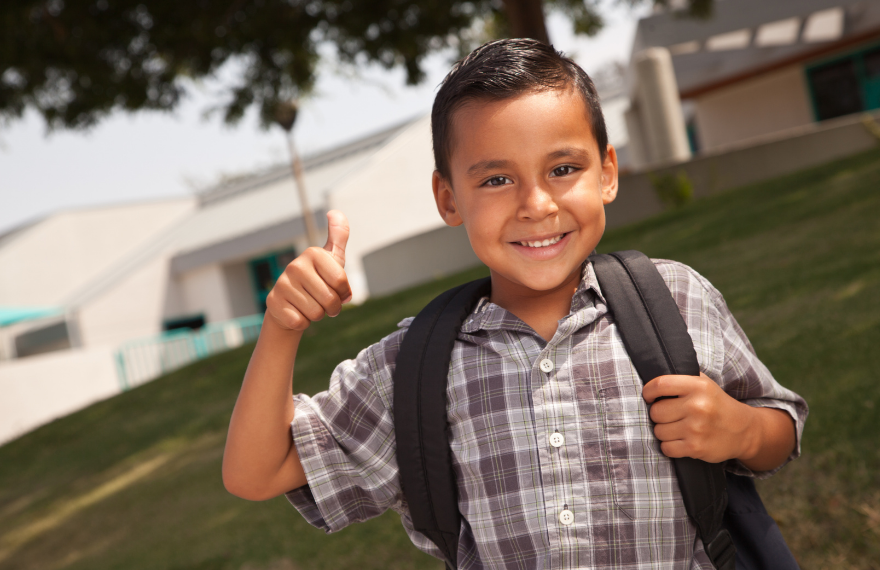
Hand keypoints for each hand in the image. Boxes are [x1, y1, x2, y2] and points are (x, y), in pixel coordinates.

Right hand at [265, 210, 351, 330]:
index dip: (344, 294)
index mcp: (313, 253)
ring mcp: (281, 283)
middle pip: (330, 300)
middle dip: (332, 308)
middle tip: (325, 303)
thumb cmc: (317, 280)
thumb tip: (335, 212)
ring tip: (310, 305)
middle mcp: (295, 265)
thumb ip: (338, 236)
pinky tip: (296, 312)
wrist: (290, 304)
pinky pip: (300, 322)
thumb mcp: (331, 259)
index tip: (339, 292)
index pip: (342, 282)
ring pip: (316, 313)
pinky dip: (303, 323)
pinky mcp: (272, 302)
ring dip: (318, 315)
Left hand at [642, 373, 754, 463]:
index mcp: (698, 386)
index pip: (660, 385)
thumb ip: (681, 378)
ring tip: (677, 429)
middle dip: (659, 415)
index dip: (649, 391)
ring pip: (659, 431)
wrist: (744, 431)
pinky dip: (669, 446)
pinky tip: (680, 441)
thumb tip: (652, 381)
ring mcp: (696, 428)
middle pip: (656, 412)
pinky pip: (666, 448)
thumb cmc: (717, 405)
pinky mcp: (696, 447)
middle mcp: (697, 406)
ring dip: (664, 432)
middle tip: (671, 416)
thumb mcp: (705, 384)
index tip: (649, 397)